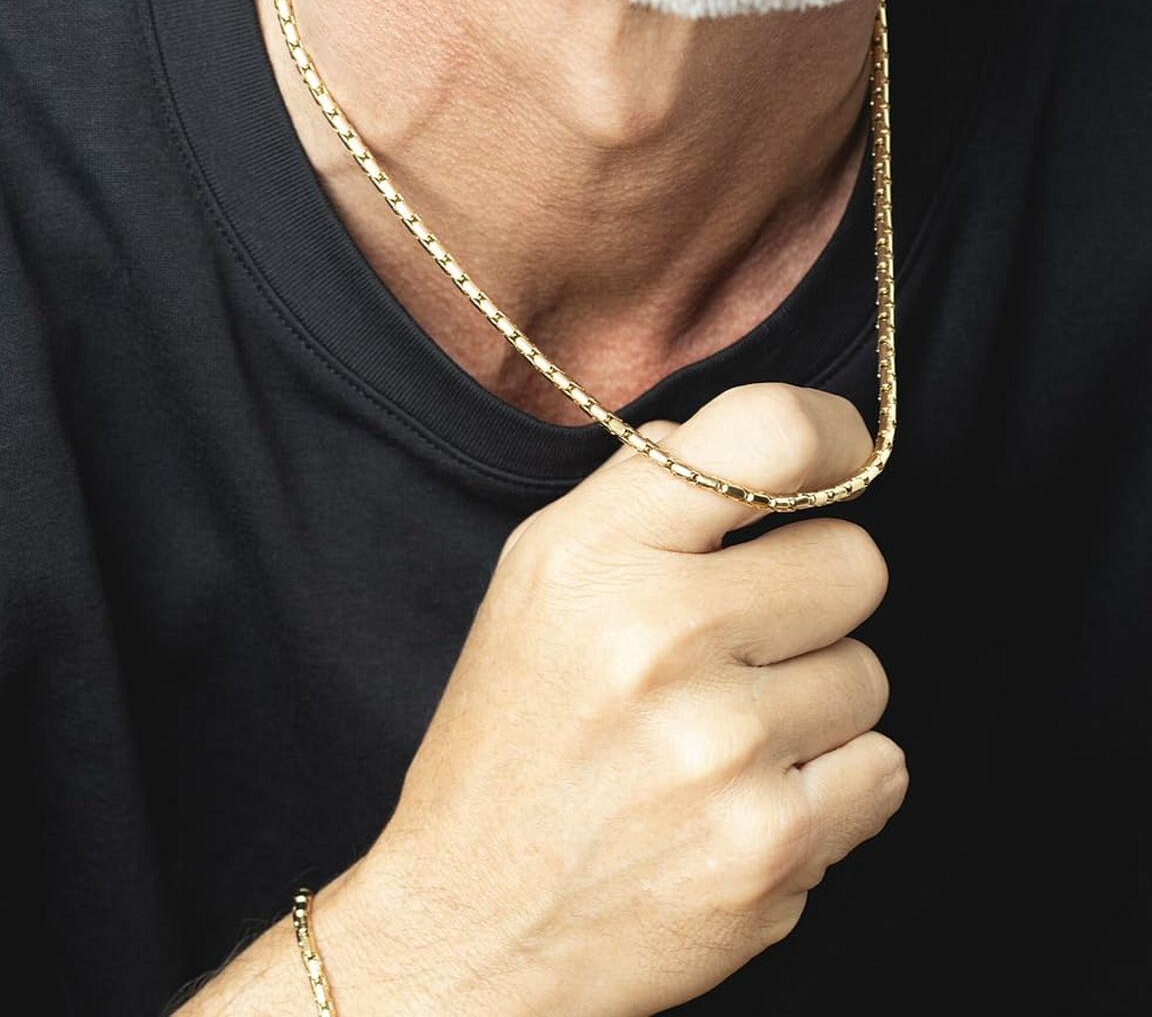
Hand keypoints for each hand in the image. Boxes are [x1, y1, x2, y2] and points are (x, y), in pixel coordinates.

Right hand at [343, 382, 907, 1016]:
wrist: (474, 923)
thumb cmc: (510, 741)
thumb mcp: (535, 583)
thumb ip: (639, 492)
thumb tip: (748, 443)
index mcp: (596, 557)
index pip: (769, 437)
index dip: (830, 437)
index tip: (837, 459)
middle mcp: (659, 639)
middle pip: (855, 563)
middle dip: (812, 596)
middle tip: (741, 641)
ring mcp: (720, 748)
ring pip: (868, 674)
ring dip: (814, 703)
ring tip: (721, 739)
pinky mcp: (770, 848)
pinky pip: (884, 769)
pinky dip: (834, 785)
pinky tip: (749, 799)